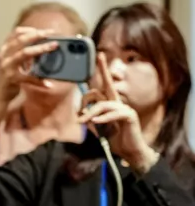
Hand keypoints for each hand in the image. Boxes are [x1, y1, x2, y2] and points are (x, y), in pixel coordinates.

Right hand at [0, 27, 58, 100]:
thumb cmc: (9, 76)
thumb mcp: (13, 61)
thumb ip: (23, 52)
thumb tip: (41, 45)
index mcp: (4, 49)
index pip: (15, 34)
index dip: (29, 30)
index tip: (42, 30)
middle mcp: (3, 56)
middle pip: (21, 40)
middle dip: (37, 35)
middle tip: (50, 33)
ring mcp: (6, 66)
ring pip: (25, 53)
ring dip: (41, 48)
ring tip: (53, 46)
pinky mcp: (11, 78)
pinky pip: (28, 77)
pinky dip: (39, 81)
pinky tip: (48, 84)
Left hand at [78, 53, 158, 173]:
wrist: (129, 151)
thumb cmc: (114, 138)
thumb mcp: (96, 126)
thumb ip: (88, 118)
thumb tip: (78, 113)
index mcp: (109, 102)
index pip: (103, 84)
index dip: (102, 69)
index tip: (99, 54)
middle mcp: (117, 102)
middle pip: (107, 84)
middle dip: (104, 70)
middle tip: (99, 58)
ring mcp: (124, 108)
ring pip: (102, 103)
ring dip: (90, 112)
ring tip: (82, 121)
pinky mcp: (129, 117)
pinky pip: (113, 113)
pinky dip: (102, 118)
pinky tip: (94, 122)